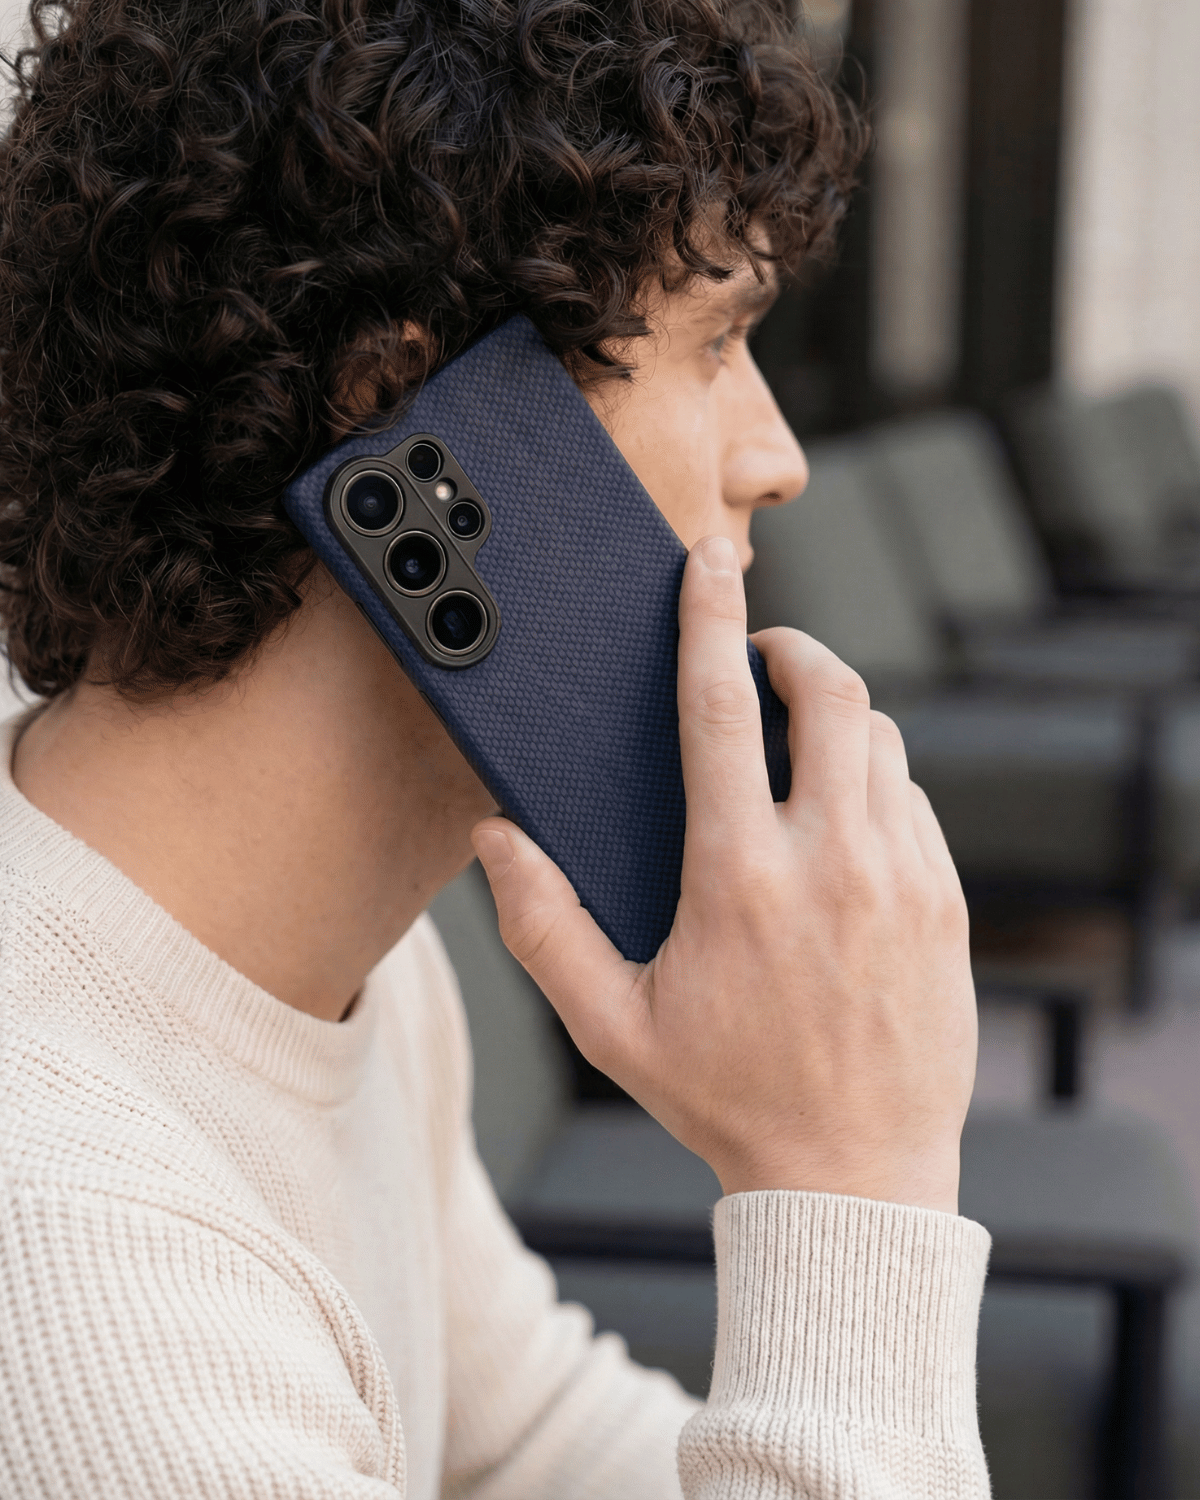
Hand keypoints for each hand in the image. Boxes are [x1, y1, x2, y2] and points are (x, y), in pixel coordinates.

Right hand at [471, 534, 976, 1213]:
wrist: (852, 1176)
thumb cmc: (724, 1098)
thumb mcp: (610, 1025)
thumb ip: (540, 926)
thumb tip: (496, 838)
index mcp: (739, 876)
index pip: (722, 707)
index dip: (711, 619)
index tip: (711, 562)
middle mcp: (832, 860)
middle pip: (831, 694)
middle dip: (794, 649)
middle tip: (764, 655)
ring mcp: (902, 876)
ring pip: (881, 739)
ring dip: (837, 719)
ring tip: (797, 746)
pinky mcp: (945, 901)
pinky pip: (913, 800)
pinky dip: (876, 782)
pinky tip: (841, 822)